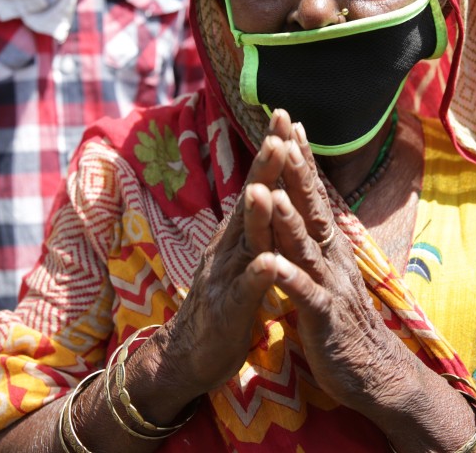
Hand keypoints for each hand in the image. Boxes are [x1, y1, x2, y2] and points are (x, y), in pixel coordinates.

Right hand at [156, 111, 293, 395]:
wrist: (189, 357)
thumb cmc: (225, 305)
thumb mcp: (243, 258)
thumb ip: (256, 227)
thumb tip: (269, 188)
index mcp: (239, 235)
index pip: (259, 185)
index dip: (273, 154)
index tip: (286, 118)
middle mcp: (230, 247)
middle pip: (250, 202)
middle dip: (264, 168)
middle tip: (278, 134)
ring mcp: (226, 276)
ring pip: (245, 241)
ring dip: (255, 215)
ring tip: (264, 188)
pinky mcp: (229, 310)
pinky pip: (245, 290)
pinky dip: (257, 275)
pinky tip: (268, 263)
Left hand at [264, 117, 417, 415]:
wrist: (372, 370)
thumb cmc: (341, 319)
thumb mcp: (325, 269)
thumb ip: (312, 236)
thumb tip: (303, 201)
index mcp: (327, 244)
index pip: (312, 192)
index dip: (300, 157)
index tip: (287, 120)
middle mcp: (331, 256)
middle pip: (311, 206)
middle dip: (295, 170)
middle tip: (281, 133)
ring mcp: (329, 284)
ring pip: (305, 246)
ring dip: (287, 219)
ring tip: (270, 191)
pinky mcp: (324, 317)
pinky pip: (304, 294)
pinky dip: (288, 277)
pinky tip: (272, 263)